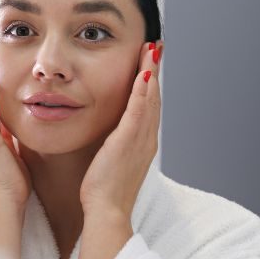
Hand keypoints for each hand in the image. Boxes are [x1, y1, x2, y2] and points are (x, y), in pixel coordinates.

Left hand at [79, 41, 162, 217]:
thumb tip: (105, 134)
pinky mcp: (129, 142)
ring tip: (152, 50)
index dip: (150, 83)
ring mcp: (140, 140)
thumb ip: (110, 145)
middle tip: (156, 47)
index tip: (149, 62)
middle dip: (155, 70)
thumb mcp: (109, 161)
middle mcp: (146, 139)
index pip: (148, 106)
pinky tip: (143, 73)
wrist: (107, 211)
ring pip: (149, 99)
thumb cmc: (103, 191)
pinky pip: (138, 111)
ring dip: (151, 72)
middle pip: (153, 97)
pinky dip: (142, 91)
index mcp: (141, 143)